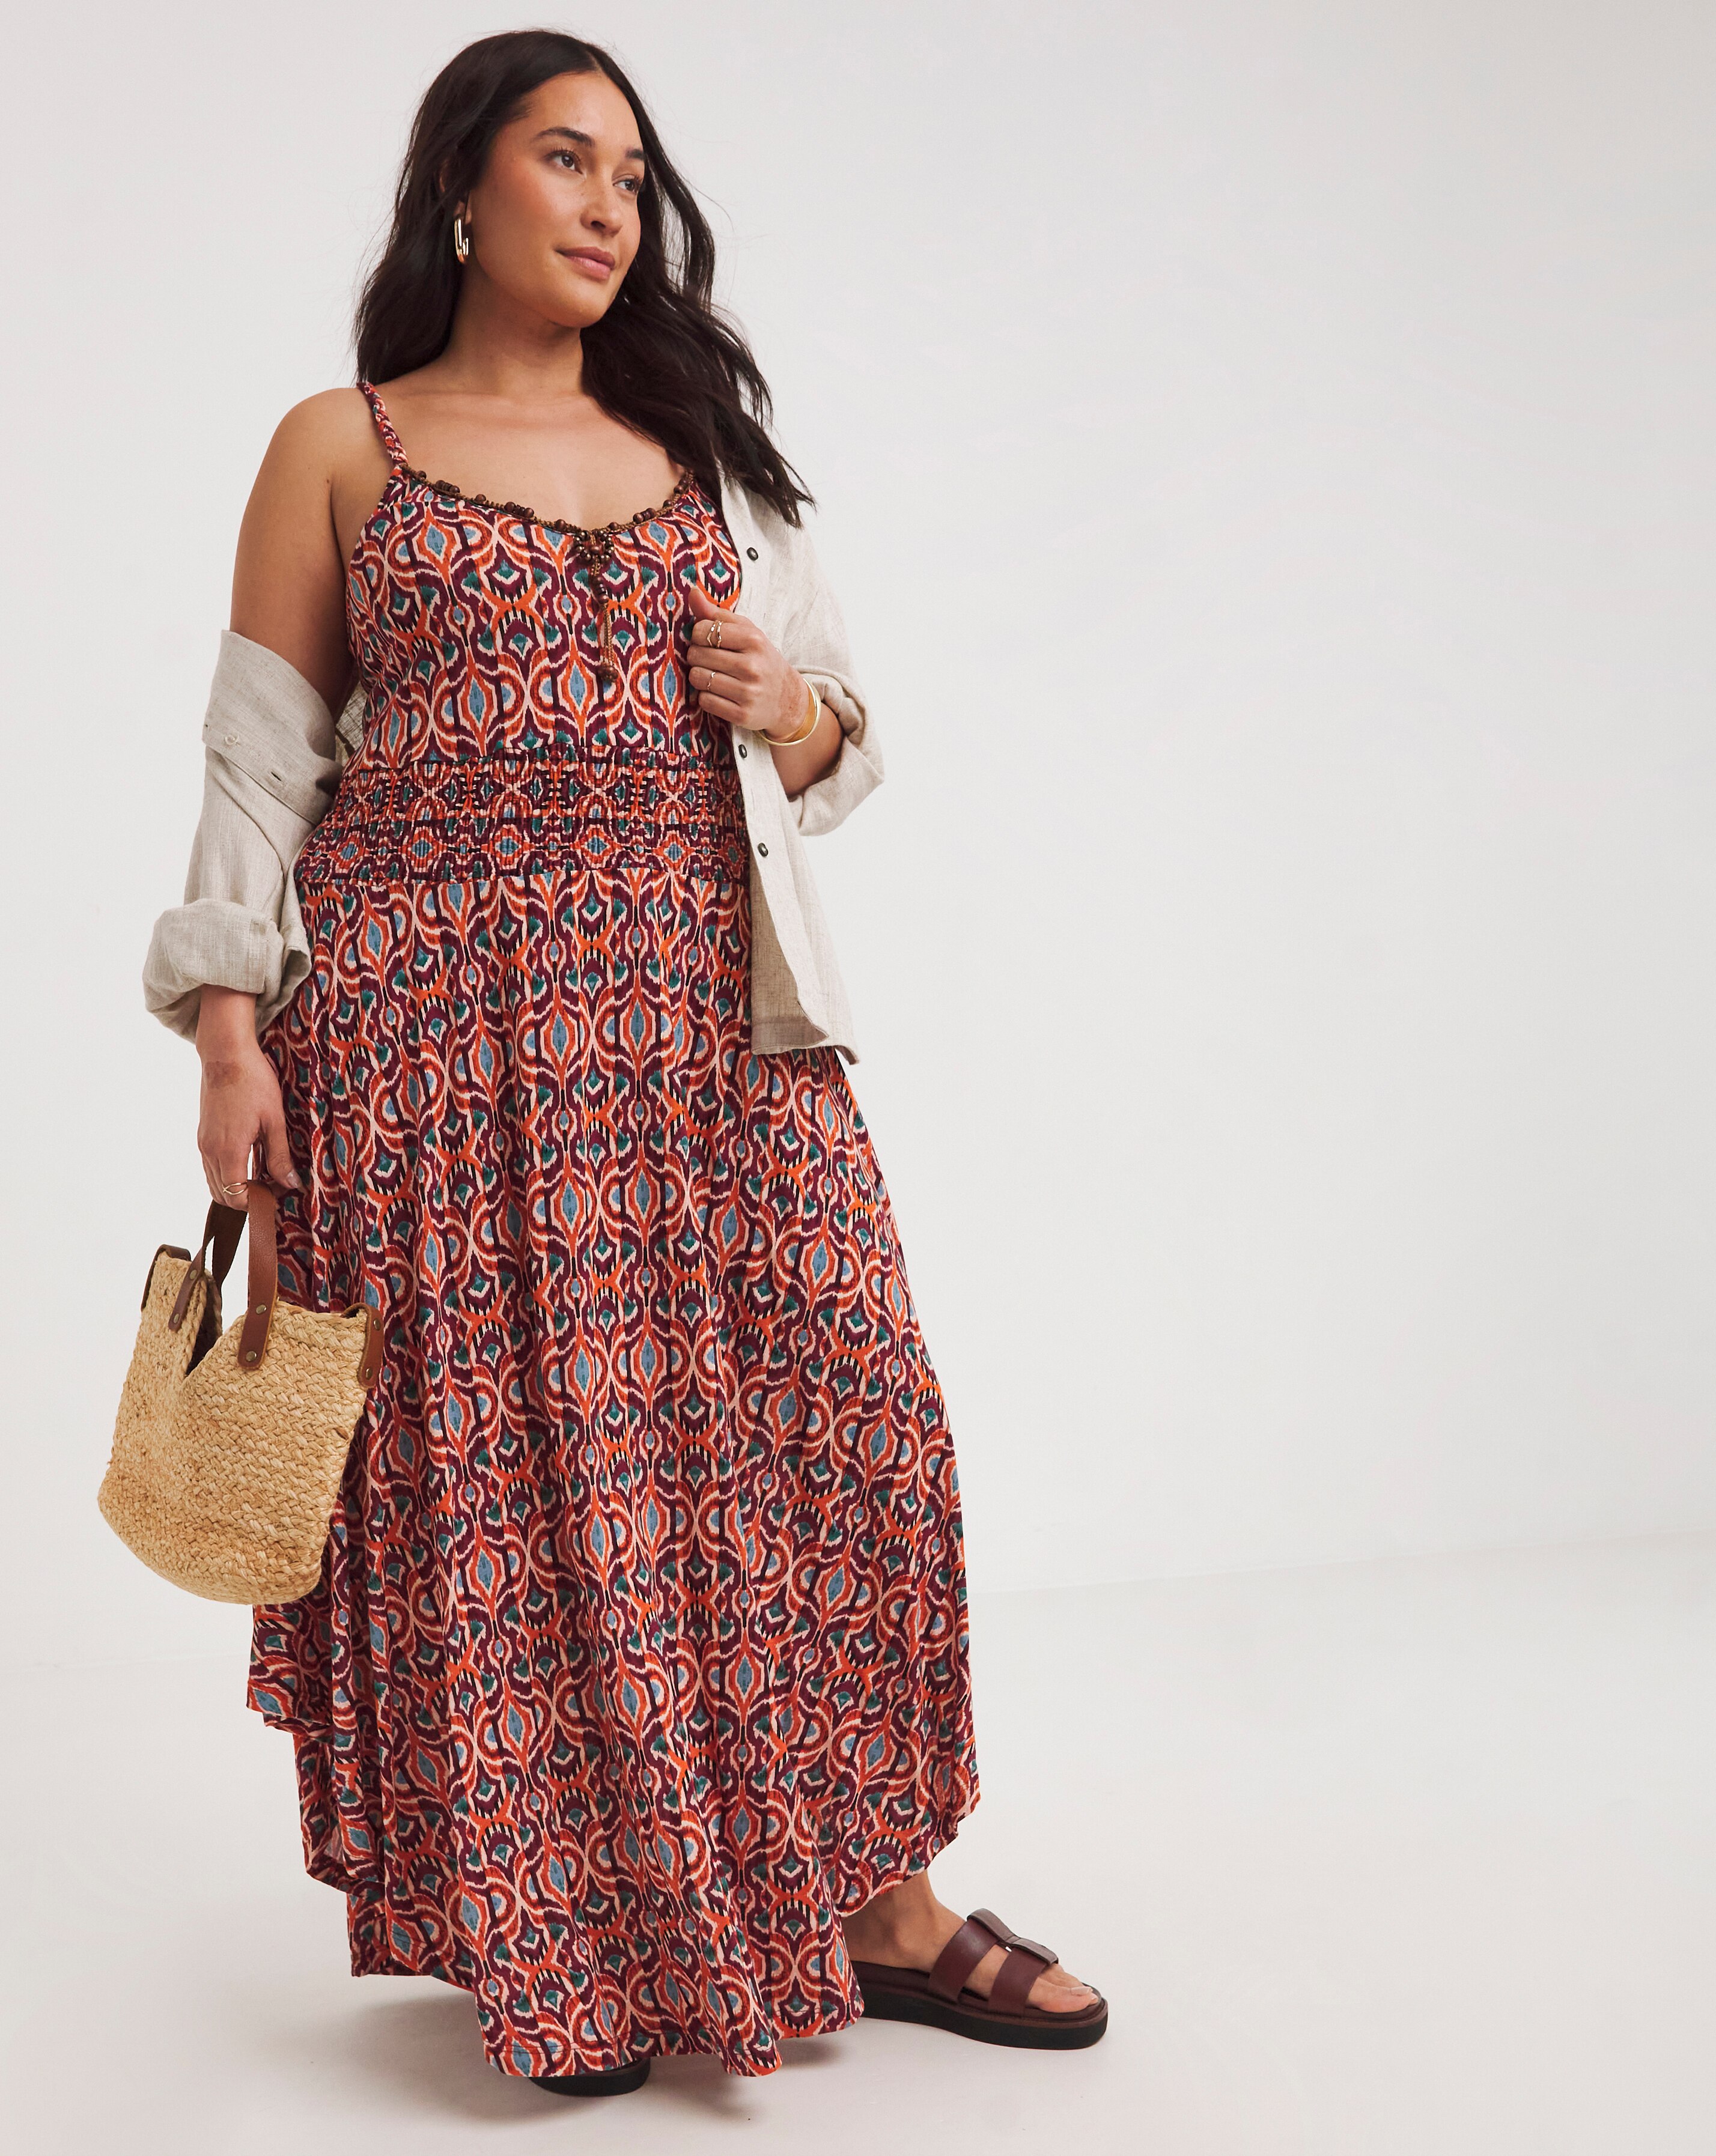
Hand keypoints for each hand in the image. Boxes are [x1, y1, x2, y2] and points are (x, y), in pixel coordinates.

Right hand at [195, 987, 300, 1207]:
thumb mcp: (274, 1121)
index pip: (237, 1196)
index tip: (278, 1194)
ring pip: (214, 1181)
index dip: (258, 1202)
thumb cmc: (253, 1082)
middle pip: (222, 1194)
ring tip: (265, 1175)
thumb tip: (290, 1184)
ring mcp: (203, 1143)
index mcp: (228, 1151)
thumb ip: (280, 1157)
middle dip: (248, 1199)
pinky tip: (251, 1160)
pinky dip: (228, 1172)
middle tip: (274, 1188)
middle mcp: (209, 1151)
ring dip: (237, 1186)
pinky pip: (212, 1166)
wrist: (225, 1055)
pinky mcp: (203, 1134)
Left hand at [685, 583, 815, 743]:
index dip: (697, 635)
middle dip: (697, 657)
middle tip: (709, 660)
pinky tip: (719, 694)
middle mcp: (752, 666)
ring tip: (713, 676)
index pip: (702, 630)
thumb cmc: (760, 659)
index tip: (707, 641)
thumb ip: (718, 614)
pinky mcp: (742, 714)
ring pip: (698, 678)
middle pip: (696, 655)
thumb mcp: (747, 632)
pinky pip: (705, 701)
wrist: (787, 699)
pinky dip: (706, 697)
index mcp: (753, 640)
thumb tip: (692, 591)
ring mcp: (748, 692)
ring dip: (699, 678)